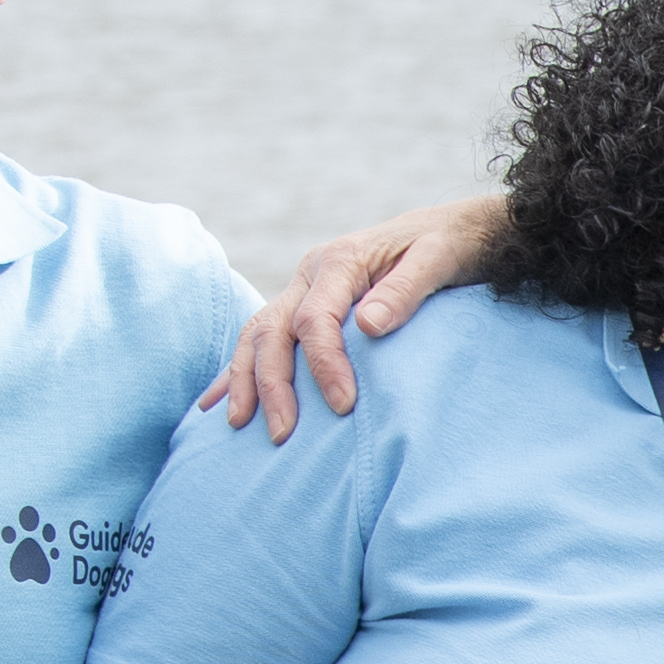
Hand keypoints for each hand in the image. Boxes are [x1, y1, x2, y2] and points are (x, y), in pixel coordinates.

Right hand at [207, 195, 504, 433]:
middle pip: (274, 330)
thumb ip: (405, 291)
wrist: (446, 229)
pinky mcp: (301, 305)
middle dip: (273, 384)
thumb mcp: (438, 260)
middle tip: (283, 434)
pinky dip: (238, 369)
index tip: (343, 405)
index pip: (317, 319)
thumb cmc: (445, 247)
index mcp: (341, 260)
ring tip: (240, 424)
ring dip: (244, 380)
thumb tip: (368, 326)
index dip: (325, 363)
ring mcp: (301, 289)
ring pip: (257, 334)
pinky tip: (218, 401)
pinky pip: (260, 337)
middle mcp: (311, 273)